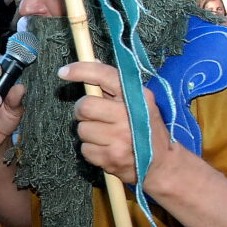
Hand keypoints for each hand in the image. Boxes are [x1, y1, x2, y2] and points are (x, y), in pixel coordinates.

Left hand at [59, 62, 177, 191]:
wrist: (162, 164)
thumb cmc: (148, 129)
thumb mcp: (140, 104)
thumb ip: (115, 86)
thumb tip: (93, 62)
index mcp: (139, 97)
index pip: (104, 76)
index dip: (81, 70)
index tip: (64, 72)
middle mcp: (129, 116)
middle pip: (84, 105)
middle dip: (82, 111)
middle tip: (93, 116)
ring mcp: (120, 138)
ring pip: (82, 129)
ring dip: (88, 133)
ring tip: (105, 136)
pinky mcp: (111, 157)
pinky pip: (85, 149)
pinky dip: (91, 150)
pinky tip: (106, 149)